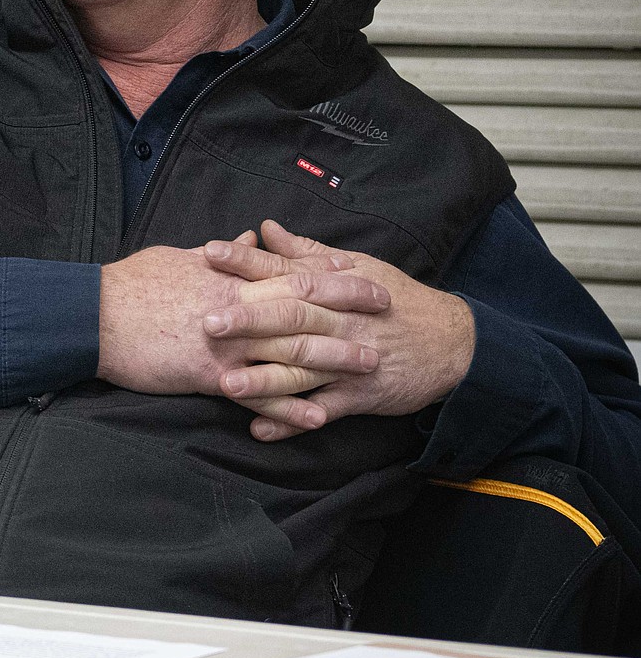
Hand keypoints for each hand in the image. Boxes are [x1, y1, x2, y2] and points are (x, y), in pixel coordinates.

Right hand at [97, 236, 385, 399]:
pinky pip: (258, 393)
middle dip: (349, 307)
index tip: (362, 272)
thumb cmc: (132, 285)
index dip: (330, 272)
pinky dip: (290, 406)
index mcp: (228, 276)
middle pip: (304, 304)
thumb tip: (247, 239)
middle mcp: (236, 305)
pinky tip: (318, 418)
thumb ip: (218, 254)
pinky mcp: (208, 373)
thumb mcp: (177, 258)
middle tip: (388, 310)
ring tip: (372, 366)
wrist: (94, 315)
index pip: (291, 269)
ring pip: (291, 349)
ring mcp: (226, 341)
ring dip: (334, 358)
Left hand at [204, 221, 474, 439]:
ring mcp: (348, 360)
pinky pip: (322, 410)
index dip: (247, 261)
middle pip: (291, 317)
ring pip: (302, 369)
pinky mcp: (360, 395)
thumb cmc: (396, 300)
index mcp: (334, 286)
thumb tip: (265, 228)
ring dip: (263, 379)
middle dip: (249, 320)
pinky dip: (292, 421)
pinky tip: (260, 429)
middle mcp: (339, 321)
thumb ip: (305, 251)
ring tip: (225, 384)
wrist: (451, 343)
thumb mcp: (357, 267)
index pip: (285, 270)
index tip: (209, 252)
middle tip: (207, 322)